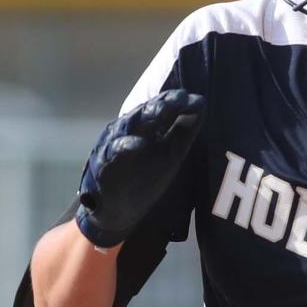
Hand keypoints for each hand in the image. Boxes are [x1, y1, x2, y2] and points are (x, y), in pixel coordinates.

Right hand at [75, 89, 205, 247]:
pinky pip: (113, 154)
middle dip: (163, 103)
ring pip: (128, 126)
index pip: (162, 106)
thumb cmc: (145, 175)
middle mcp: (128, 130)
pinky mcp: (105, 165)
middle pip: (146, 112)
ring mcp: (114, 145)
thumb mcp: (171, 152)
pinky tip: (137, 143)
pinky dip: (124, 147)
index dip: (178, 101)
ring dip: (145, 117)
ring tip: (162, 110)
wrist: (119, 209)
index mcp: (145, 126)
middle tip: (181, 98)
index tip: (198, 100)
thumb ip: (184, 130)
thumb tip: (201, 105)